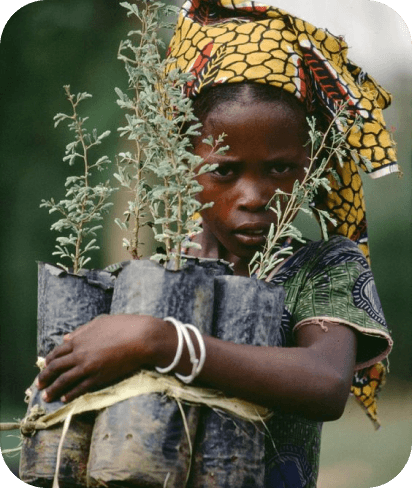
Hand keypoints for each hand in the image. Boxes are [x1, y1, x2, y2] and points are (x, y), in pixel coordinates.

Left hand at [36, 314, 167, 402]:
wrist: (141, 337)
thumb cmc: (123, 326)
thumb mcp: (100, 322)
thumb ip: (81, 331)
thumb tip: (66, 337)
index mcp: (80, 339)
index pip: (57, 352)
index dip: (49, 361)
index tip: (44, 367)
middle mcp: (80, 354)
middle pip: (56, 368)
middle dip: (45, 377)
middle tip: (38, 385)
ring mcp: (88, 367)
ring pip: (64, 380)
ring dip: (53, 389)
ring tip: (46, 397)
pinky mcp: (99, 377)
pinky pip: (80, 388)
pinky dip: (71, 394)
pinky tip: (65, 398)